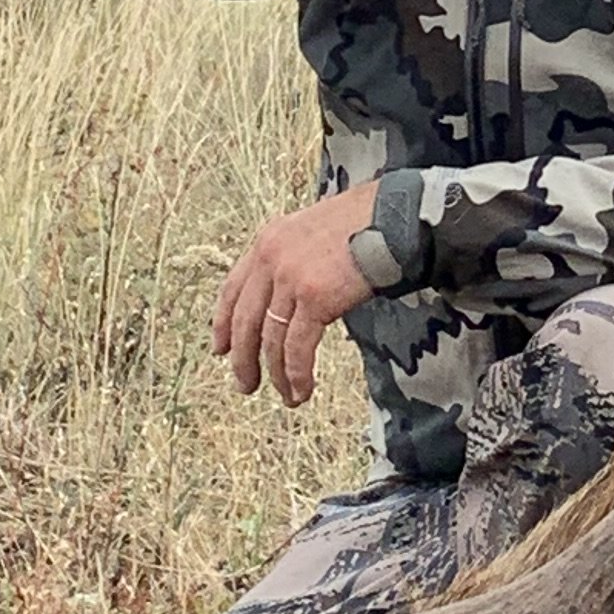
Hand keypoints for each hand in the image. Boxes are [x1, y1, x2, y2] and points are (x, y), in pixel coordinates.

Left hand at [210, 182, 381, 407]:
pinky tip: (302, 390)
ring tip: (285, 395)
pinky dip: (297, 374)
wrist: (392, 218)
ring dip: (276, 374)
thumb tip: (289, 296)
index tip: (221, 348)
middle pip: (245, 320)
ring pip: (271, 340)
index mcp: (268, 241)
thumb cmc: (363, 222)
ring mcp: (290, 279)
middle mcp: (271, 259)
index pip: (232, 289)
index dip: (223, 324)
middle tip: (245, 383)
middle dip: (243, 359)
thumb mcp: (312, 231)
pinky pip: (297, 347)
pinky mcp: (315, 299)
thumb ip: (293, 258)